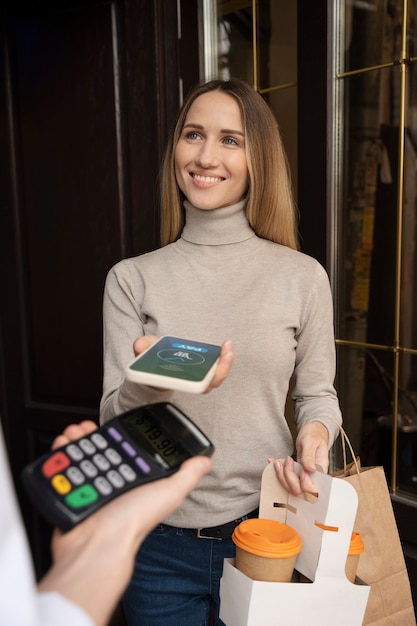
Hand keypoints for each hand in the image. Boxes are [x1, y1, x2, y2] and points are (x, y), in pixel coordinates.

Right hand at [41, 419, 210, 625]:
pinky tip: (64, 444)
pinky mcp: (71, 491)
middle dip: (94, 434)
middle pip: (101, 449)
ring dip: (77, 438)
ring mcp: (91, 486)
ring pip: (82, 454)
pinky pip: (64, 467)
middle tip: (89, 426)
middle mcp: (113, 482)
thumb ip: (187, 475)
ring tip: (76, 431)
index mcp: (136, 480)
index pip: (128, 450)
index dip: (122, 435)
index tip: (116, 424)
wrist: (98, 541)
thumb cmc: (134, 521)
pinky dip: (62, 452)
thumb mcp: (169, 493)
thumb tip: (205, 460)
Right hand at [132, 336, 233, 392]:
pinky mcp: (203, 372)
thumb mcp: (144, 354)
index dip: (201, 380)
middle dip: (220, 370)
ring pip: (215, 378)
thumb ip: (142, 348)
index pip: (191, 386)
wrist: (153, 372)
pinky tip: (225, 347)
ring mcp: (197, 379)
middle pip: (209, 384)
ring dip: (224, 363)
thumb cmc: (152, 366)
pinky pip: (216, 370)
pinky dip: (222, 360)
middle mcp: (189, 384)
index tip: (206, 369)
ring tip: (227, 346)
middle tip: (225, 351)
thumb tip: (140, 345)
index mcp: (175, 382)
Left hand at [273, 422, 328, 495]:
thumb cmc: (314, 435)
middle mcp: (312, 476)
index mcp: (320, 470)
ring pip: (290, 487)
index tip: (300, 469)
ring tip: (278, 462)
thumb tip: (309, 469)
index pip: (313, 488)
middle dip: (288, 477)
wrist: (313, 431)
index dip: (304, 482)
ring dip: (281, 476)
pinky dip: (278, 472)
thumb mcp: (310, 441)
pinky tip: (273, 462)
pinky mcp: (296, 473)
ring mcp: (304, 476)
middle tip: (287, 460)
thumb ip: (309, 456)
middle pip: (299, 490)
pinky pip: (286, 479)